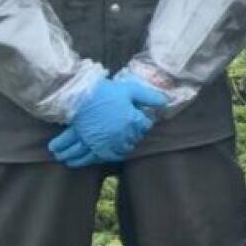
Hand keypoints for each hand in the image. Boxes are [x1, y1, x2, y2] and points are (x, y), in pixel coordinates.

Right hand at [48, 75, 168, 167]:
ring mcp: (110, 141)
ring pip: (125, 148)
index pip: (146, 125)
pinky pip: (110, 156)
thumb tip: (166, 102)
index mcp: (133, 119)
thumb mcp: (131, 89)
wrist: (79, 97)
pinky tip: (116, 152)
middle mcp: (123, 133)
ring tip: (125, 140)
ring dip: (127, 145)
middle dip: (136, 132)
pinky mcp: (97, 146)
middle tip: (132, 128)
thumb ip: (150, 97)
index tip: (141, 118)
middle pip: (137, 137)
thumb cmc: (106, 91)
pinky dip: (115, 155)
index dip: (144, 121)